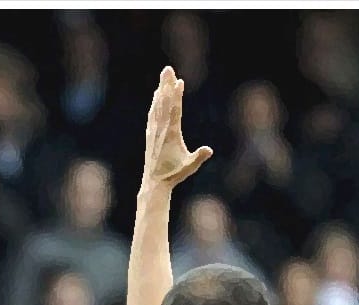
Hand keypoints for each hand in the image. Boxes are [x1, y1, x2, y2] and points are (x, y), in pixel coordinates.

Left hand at [142, 66, 212, 190]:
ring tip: (164, 77)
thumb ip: (199, 157)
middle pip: (164, 103)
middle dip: (166, 85)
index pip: (174, 111)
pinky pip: (153, 114)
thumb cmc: (174, 174)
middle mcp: (161, 129)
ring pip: (157, 106)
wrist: (154, 182)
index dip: (176, 96)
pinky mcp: (150, 134)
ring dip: (161, 90)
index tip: (178, 82)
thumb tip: (209, 150)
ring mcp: (154, 131)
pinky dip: (155, 103)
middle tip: (167, 69)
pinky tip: (156, 96)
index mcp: (171, 134)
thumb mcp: (189, 166)